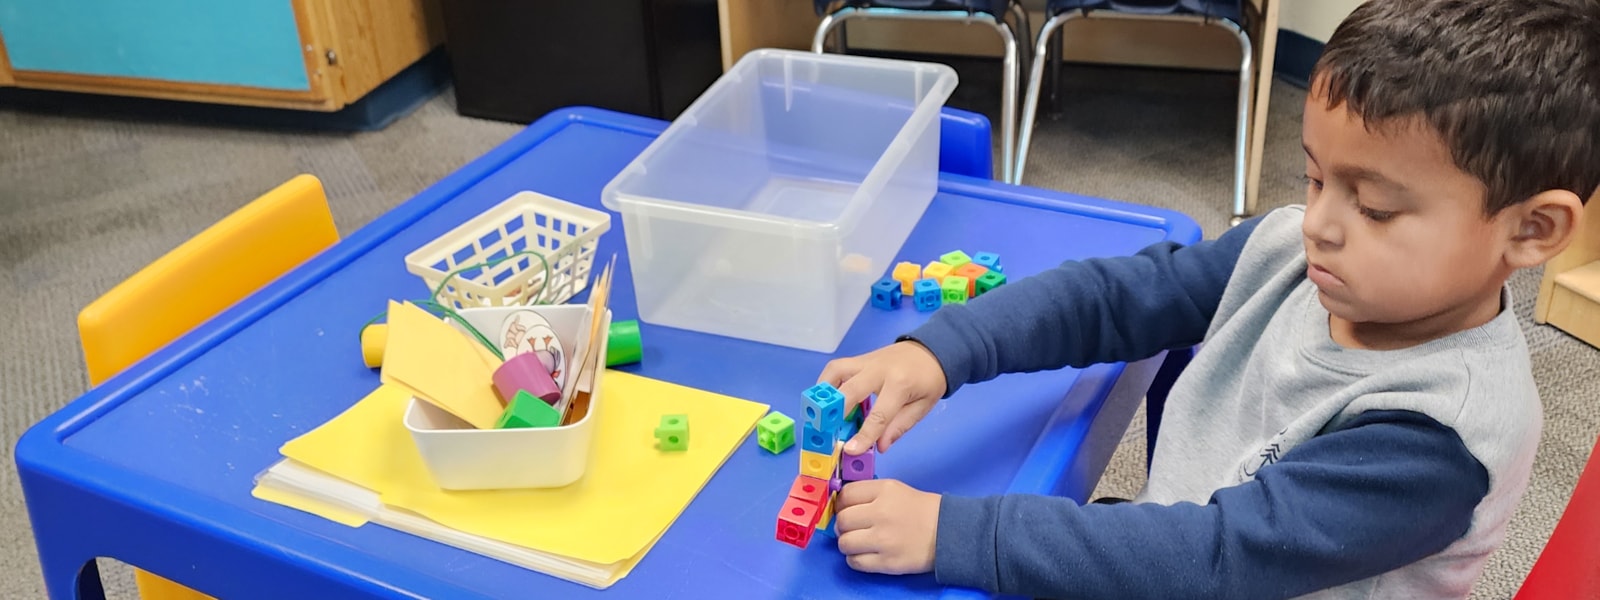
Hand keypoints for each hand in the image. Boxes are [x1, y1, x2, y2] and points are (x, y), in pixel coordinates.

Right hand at [819, 341, 946, 453]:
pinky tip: (824, 400)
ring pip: (836, 372)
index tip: (850, 450)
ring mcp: (866, 361)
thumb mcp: (922, 407)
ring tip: (818, 414)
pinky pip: (836, 368)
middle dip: (835, 414)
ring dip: (823, 393)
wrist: (931, 350)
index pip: (879, 414)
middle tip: (825, 434)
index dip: (863, 435)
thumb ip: (899, 426)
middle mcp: (879, 370)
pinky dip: (826, 383)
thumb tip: (879, 446)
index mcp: (900, 384)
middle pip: (850, 391)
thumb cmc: (928, 381)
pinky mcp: (859, 359)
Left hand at [834, 479, 940, 574]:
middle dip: (843, 526)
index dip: (841, 504)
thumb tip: (840, 505)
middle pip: (842, 520)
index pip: (845, 495)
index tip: (845, 510)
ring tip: (859, 543)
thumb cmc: (921, 511)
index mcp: (884, 491)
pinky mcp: (887, 562)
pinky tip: (865, 554)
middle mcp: (881, 513)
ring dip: (848, 544)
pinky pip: (855, 562)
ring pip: (844, 543)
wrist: (949, 532)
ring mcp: (884, 539)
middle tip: (851, 528)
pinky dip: (855, 559)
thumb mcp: (895, 490)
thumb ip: (868, 494)